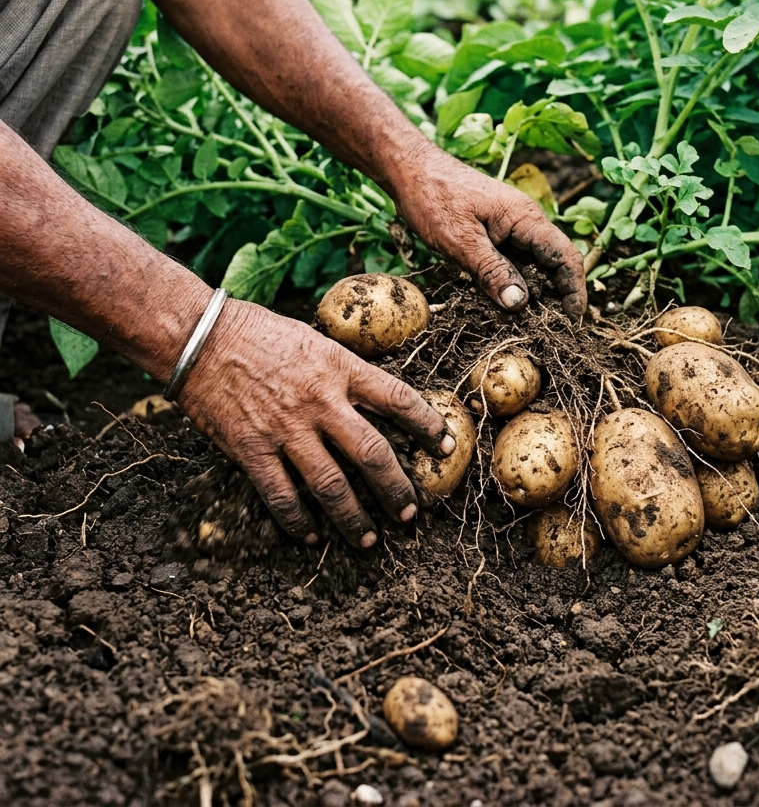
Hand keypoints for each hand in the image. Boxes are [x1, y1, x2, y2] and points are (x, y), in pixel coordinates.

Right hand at [178, 299, 454, 547]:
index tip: (445, 446)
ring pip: (331, 484)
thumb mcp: (316, 341)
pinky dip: (297, 521)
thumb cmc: (260, 333)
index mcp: (340, 368)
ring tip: (368, 538)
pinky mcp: (251, 449)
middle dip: (396, 487)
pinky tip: (310, 536)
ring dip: (353, 517)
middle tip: (411, 510)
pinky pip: (281, 495)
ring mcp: (286, 429)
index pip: (398, 399)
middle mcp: (320, 401)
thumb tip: (377, 398)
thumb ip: (345, 371)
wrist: (200, 337)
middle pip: (372, 453)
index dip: (427, 425)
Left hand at [392, 150, 587, 317]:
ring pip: (533, 267)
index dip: (574, 291)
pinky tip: (504, 307)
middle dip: (557, 298)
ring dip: (534, 295)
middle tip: (550, 334)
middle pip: (555, 265)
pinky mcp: (495, 236)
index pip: (566, 257)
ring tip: (529, 328)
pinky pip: (513, 264)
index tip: (573, 322)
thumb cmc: (433, 198)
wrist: (410, 170)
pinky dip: (513, 285)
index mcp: (526, 219)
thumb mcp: (461, 241)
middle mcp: (525, 224)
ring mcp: (511, 230)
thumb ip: (491, 271)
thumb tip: (519, 304)